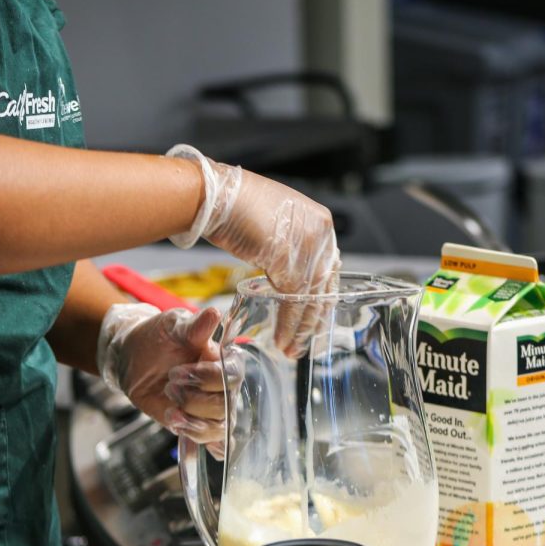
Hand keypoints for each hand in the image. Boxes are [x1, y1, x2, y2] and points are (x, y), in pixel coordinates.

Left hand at [96, 304, 225, 444]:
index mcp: (223, 359)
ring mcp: (210, 408)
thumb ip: (194, 326)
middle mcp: (222, 386)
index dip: (208, 377)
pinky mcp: (196, 424)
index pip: (232, 374)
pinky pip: (210, 440)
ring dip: (191, 419)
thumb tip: (214, 314)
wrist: (133, 357)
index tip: (180, 371)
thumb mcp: (173, 325)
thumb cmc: (159, 336)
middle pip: (224, 405)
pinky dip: (197, 437)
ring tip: (170, 407)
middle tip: (170, 383)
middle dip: (193, 399)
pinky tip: (180, 427)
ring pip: (218, 426)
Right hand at [166, 144, 339, 354]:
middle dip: (313, 319)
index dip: (321, 298)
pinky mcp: (288, 260)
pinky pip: (293, 300)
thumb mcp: (274, 223)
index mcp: (320, 221)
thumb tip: (287, 268)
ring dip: (300, 328)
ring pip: (309, 298)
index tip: (316, 319)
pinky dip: (288, 323)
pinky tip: (282, 339)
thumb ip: (288, 245)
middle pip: (323, 286)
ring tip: (292, 349)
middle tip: (307, 343)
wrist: (216, 196)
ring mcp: (308, 246)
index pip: (328, 269)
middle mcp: (321, 232)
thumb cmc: (234, 205)